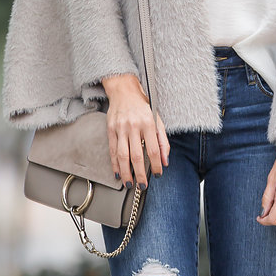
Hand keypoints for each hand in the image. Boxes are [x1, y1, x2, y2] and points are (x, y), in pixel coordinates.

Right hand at [101, 73, 169, 189]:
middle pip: (136, 155)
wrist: (124, 90)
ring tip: (129, 183)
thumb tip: (165, 161)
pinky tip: (117, 173)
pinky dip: (114, 164)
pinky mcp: (110, 129)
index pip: (153, 149)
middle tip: (142, 185)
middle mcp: (133, 126)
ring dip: (125, 172)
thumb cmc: (142, 105)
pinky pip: (112, 150)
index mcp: (148, 123)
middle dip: (140, 174)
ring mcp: (120, 128)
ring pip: (122, 155)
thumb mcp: (157, 119)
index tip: (157, 174)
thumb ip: (162, 140)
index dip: (155, 165)